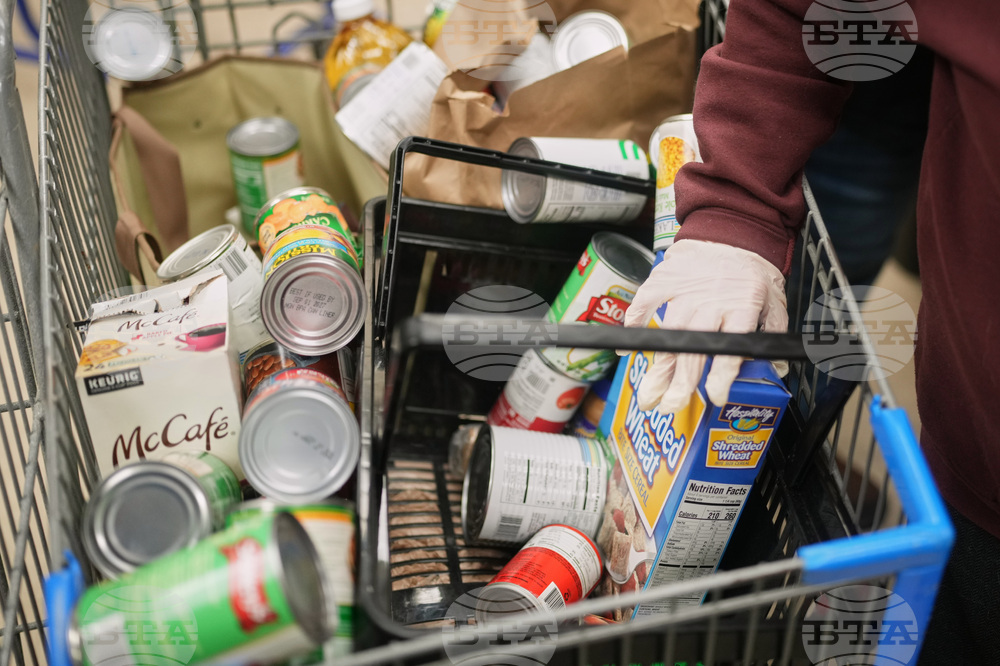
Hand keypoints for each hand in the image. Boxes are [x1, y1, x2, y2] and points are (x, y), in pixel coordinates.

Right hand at [623, 239, 787, 413]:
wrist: (732, 228)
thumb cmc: (753, 268)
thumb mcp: (774, 299)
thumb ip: (772, 333)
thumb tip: (777, 366)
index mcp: (740, 309)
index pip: (730, 350)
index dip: (721, 377)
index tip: (714, 397)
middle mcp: (710, 304)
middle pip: (693, 350)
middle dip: (680, 383)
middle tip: (669, 407)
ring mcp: (684, 292)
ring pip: (669, 335)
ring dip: (658, 367)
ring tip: (649, 392)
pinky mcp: (665, 281)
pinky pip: (644, 305)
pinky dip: (634, 326)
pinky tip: (627, 350)